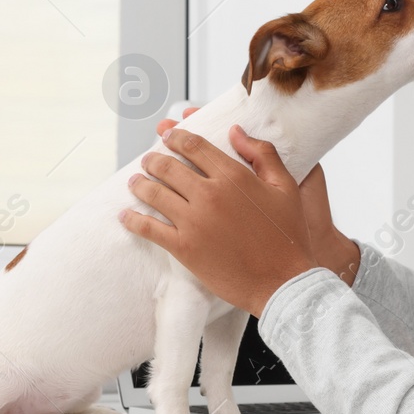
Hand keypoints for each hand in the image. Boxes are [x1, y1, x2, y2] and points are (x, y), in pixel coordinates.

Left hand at [121, 125, 318, 315]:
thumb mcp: (286, 187)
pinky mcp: (184, 247)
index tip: (168, 135)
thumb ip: (262, 154)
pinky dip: (133, 220)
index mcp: (234, 176)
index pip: (195, 146)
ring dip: (140, 184)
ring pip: (154, 193)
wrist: (283, 282)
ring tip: (135, 182)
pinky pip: (149, 229)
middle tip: (148, 160)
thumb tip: (235, 131)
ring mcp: (194, 221)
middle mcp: (210, 194)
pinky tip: (125, 216)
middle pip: (169, 167)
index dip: (177, 136)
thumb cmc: (288, 236)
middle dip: (153, 159)